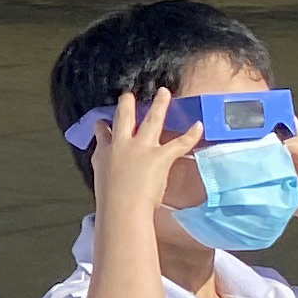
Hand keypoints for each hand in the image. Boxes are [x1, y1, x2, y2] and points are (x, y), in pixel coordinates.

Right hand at [82, 88, 180, 218]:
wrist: (122, 205)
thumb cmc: (109, 194)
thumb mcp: (99, 171)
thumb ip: (101, 154)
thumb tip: (101, 143)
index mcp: (108, 150)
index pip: (104, 132)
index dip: (103, 125)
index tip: (103, 121)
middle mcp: (124, 143)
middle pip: (125, 117)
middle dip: (128, 103)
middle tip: (130, 94)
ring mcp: (144, 147)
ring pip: (153, 120)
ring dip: (160, 104)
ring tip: (165, 92)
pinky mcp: (161, 156)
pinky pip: (180, 142)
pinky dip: (190, 134)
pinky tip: (198, 125)